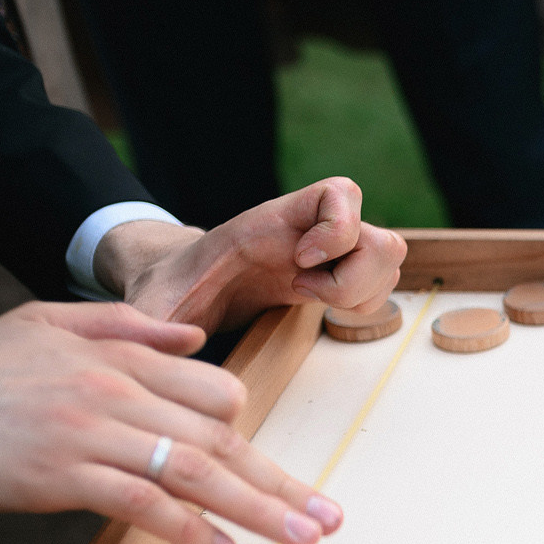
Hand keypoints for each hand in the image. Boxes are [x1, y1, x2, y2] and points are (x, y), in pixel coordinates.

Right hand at [0, 301, 343, 543]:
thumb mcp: (46, 324)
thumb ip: (126, 326)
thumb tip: (197, 337)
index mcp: (119, 357)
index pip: (215, 391)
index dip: (245, 433)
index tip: (270, 471)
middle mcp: (115, 391)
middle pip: (221, 437)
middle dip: (281, 481)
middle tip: (329, 516)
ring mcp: (89, 432)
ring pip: (194, 470)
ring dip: (256, 508)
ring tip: (301, 538)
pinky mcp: (60, 473)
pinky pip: (140, 502)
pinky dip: (186, 528)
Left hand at [98, 176, 406, 332]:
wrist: (179, 287)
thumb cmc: (168, 292)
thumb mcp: (155, 306)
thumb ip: (155, 324)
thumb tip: (168, 350)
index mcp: (270, 222)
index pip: (337, 193)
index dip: (337, 230)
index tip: (298, 264)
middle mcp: (307, 230)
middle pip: (382, 237)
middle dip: (356, 277)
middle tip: (304, 291)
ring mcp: (326, 252)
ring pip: (388, 258)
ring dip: (363, 291)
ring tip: (309, 301)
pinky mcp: (333, 272)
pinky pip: (378, 281)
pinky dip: (362, 301)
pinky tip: (315, 307)